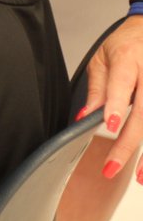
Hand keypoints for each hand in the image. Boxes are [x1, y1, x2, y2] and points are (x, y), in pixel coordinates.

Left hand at [81, 14, 142, 182]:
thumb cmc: (127, 44)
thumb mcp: (103, 58)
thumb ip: (96, 88)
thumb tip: (84, 118)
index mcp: (128, 58)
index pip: (122, 83)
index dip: (117, 103)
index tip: (111, 123)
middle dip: (128, 142)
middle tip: (111, 165)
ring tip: (140, 177)